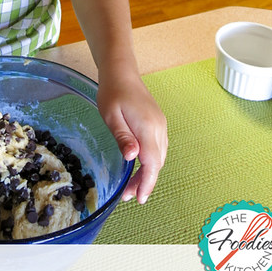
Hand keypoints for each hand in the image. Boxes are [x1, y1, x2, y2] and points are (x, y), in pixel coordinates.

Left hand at [96, 69, 167, 203]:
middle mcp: (159, 128)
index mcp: (148, 127)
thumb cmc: (113, 91)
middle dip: (145, 182)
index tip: (138, 198)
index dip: (147, 183)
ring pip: (158, 157)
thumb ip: (123, 137)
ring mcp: (160, 125)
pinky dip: (150, 162)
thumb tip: (133, 158)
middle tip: (127, 196)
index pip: (152, 163)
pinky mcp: (157, 123)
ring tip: (130, 186)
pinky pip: (157, 148)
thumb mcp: (112, 115)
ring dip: (147, 173)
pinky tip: (138, 167)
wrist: (121, 71)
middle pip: (157, 163)